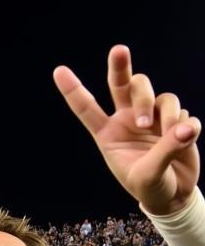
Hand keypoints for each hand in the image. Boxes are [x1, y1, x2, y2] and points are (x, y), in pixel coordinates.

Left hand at [54, 45, 201, 215]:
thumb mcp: (149, 175)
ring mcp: (152, 117)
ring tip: (170, 132)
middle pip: (124, 84)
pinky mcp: (176, 120)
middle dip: (120, 66)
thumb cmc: (150, 187)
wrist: (173, 195)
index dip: (73, 90)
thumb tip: (186, 127)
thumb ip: (165, 150)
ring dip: (163, 110)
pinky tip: (186, 139)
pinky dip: (186, 124)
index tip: (58, 71)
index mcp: (108, 135)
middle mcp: (127, 120)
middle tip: (118, 50)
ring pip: (156, 95)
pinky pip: (182, 112)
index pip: (87, 109)